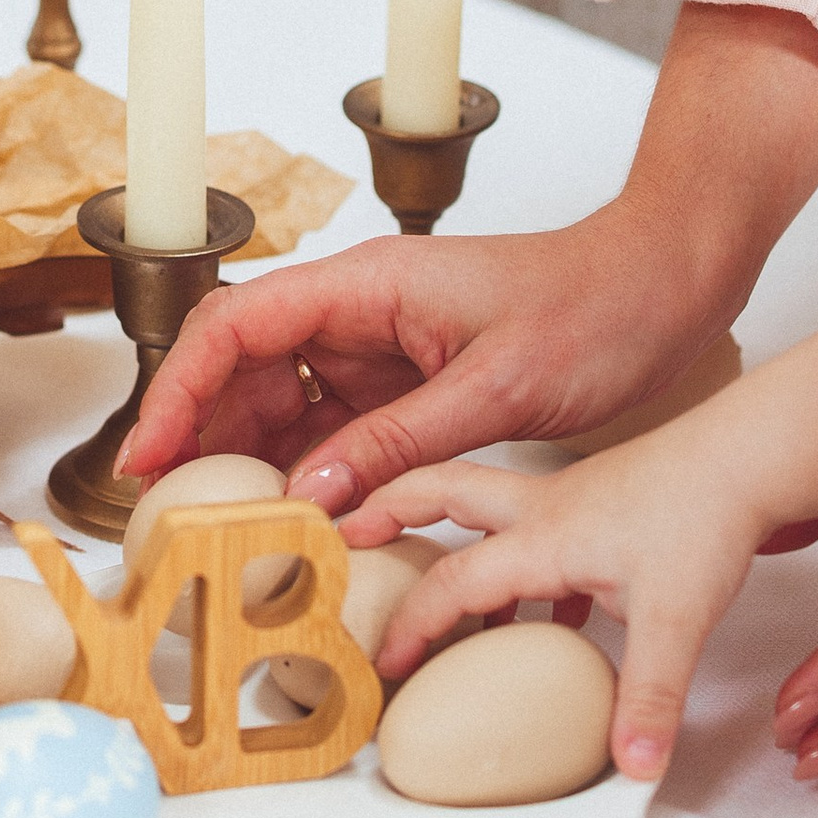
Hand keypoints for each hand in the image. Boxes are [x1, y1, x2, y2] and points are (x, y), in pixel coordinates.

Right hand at [118, 3, 817, 512]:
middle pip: (243, 368)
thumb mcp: (498, 387)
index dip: (182, 388)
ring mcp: (380, 352)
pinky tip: (298, 529)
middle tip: (173, 517)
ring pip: (283, 405)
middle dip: (201, 437)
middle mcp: (359, 313)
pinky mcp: (408, 388)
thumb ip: (398, 442)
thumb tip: (308, 497)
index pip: (237, 324)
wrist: (666, 289)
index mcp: (367, 282)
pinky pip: (336, 433)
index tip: (152, 456)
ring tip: (223, 535)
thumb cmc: (595, 307)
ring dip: (252, 464)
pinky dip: (310, 478)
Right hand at [343, 421, 770, 782]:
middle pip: (439, 491)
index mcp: (542, 536)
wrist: (751, 456)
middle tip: (342, 531)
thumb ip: (648, 697)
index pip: (454, 582)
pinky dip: (522, 562)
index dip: (413, 625)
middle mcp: (541, 507)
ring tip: (437, 587)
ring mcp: (570, 499)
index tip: (383, 665)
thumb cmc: (707, 518)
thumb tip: (633, 767)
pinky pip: (536, 527)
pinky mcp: (600, 502)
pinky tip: (550, 609)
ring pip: (483, 504)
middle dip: (385, 509)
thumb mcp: (678, 621)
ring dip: (450, 535)